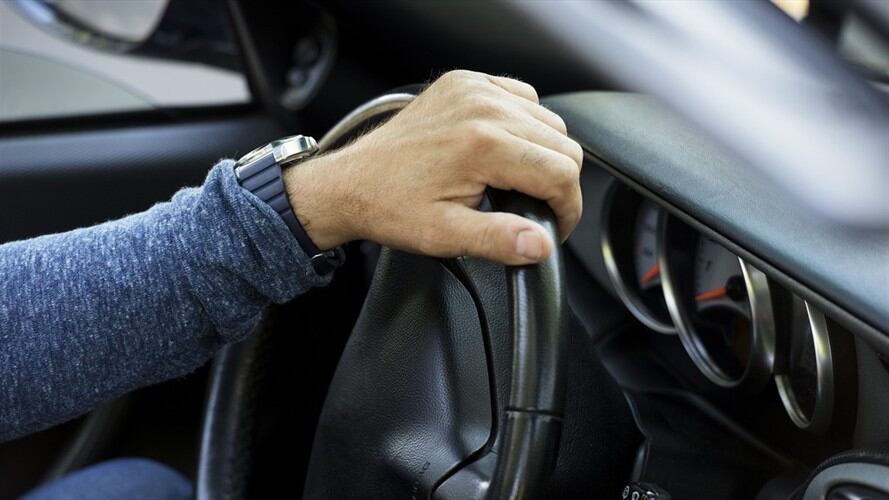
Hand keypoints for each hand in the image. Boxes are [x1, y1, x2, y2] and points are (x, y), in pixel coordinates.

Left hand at [283, 70, 582, 264]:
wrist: (349, 183)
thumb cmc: (390, 207)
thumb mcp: (445, 235)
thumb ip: (499, 239)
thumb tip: (540, 244)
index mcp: (482, 145)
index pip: (560, 172)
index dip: (567, 208)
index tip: (555, 227)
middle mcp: (483, 108)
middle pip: (562, 144)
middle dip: (559, 183)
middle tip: (538, 209)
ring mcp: (473, 90)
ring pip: (548, 120)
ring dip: (544, 153)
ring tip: (520, 182)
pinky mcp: (464, 83)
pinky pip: (521, 96)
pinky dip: (525, 123)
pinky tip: (507, 147)